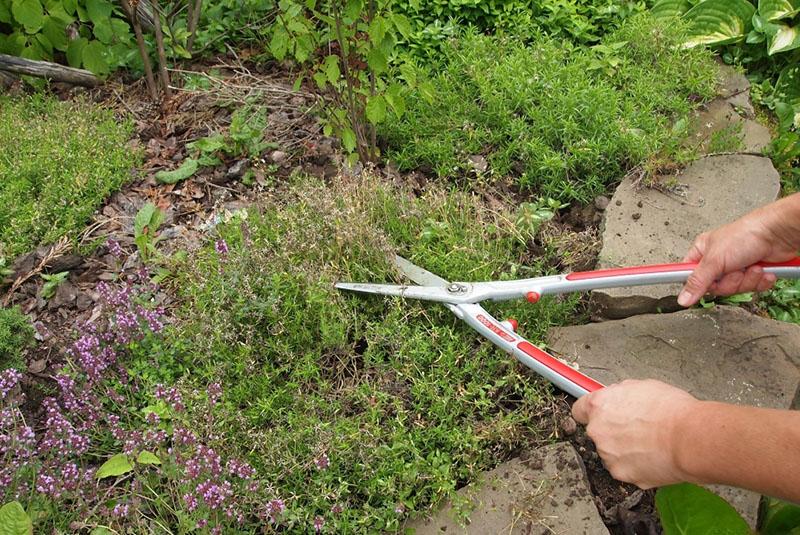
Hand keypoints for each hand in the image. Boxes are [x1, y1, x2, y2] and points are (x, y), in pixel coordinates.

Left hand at [571, 379, 697, 488]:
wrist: (689, 438)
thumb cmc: (672, 410)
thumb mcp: (641, 387)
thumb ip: (619, 395)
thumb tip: (617, 399)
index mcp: (598, 406)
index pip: (579, 410)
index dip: (591, 412)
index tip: (599, 415)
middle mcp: (597, 431)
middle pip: (598, 432)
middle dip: (612, 431)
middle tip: (637, 429)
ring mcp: (608, 455)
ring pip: (611, 452)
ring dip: (624, 450)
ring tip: (650, 443)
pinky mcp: (621, 474)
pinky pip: (625, 469)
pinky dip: (636, 466)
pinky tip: (653, 457)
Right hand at [678, 205, 798, 306]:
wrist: (777, 234)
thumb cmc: (745, 235)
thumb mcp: (714, 260)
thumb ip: (697, 281)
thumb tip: (683, 298)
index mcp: (703, 252)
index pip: (690, 275)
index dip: (695, 284)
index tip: (697, 290)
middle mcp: (719, 261)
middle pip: (716, 287)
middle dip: (731, 281)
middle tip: (735, 270)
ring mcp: (736, 267)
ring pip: (736, 289)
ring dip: (747, 280)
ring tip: (751, 266)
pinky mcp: (753, 273)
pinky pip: (752, 288)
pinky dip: (760, 280)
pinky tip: (762, 269)